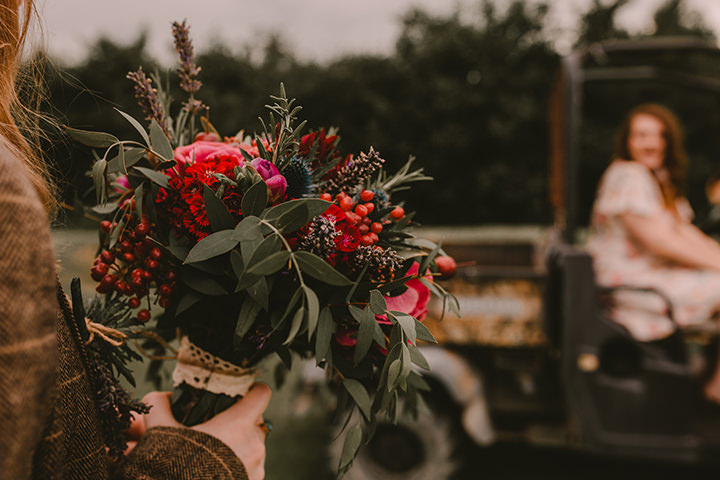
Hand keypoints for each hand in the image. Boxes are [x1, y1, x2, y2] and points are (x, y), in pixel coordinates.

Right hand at [128, 383, 271, 479]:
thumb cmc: (174, 468)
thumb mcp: (161, 431)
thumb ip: (161, 405)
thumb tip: (162, 396)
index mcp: (238, 424)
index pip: (261, 393)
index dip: (250, 390)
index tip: (238, 394)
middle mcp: (254, 444)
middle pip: (256, 420)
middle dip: (239, 421)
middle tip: (216, 427)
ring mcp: (257, 467)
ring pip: (253, 444)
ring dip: (239, 445)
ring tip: (212, 452)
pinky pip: (251, 466)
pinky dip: (237, 465)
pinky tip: (215, 469)